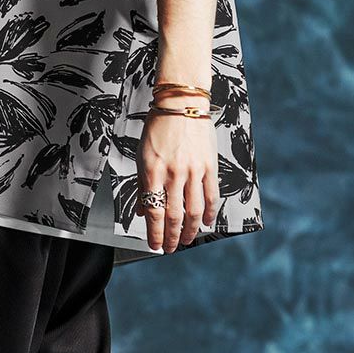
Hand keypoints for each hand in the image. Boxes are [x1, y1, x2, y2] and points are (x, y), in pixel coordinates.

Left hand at [138, 110, 218, 254]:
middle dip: (172, 237)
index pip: (153, 212)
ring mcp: (194, 171)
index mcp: (153, 172)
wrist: (182, 104)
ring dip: (191, 230)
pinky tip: (207, 222)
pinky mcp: (209, 166)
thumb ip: (143, 185)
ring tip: (188, 239)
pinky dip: (209, 212)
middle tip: (171, 248)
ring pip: (194, 210)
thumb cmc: (159, 128)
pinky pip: (211, 195)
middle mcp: (174, 174)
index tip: (155, 246)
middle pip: (174, 215)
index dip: (154, 234)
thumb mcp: (142, 156)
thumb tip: (142, 211)